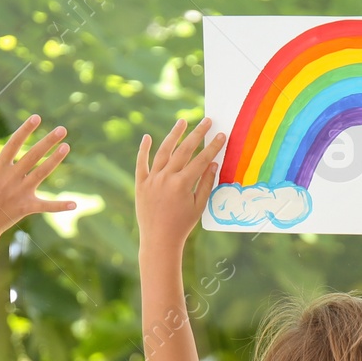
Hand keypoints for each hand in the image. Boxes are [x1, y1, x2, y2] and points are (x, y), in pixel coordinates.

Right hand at [0, 114, 74, 240]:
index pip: (13, 144)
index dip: (25, 130)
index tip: (37, 118)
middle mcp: (11, 178)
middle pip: (33, 156)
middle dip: (48, 141)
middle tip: (62, 129)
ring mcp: (20, 193)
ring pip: (42, 174)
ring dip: (55, 161)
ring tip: (67, 147)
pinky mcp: (26, 207)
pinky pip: (45, 206)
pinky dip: (60, 206)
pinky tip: (75, 204)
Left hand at [135, 117, 226, 255]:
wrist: (159, 240)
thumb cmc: (182, 225)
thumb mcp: (199, 205)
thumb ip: (206, 183)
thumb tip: (213, 162)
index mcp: (182, 184)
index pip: (201, 159)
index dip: (213, 146)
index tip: (221, 135)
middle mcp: (166, 178)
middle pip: (184, 150)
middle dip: (197, 134)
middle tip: (207, 121)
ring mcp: (152, 180)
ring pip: (163, 151)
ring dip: (173, 135)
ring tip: (182, 121)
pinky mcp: (140, 184)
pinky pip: (141, 163)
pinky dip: (143, 150)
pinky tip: (147, 137)